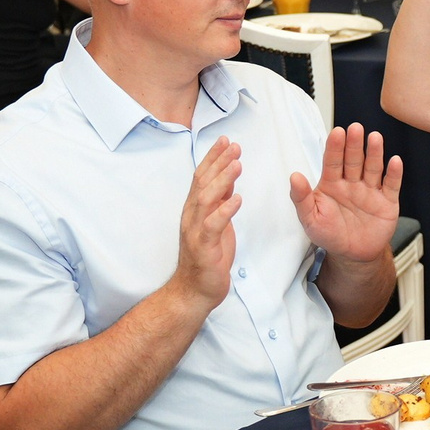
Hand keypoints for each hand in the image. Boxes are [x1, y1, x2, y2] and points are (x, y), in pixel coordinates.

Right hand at [171, 139, 240, 310]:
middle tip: (233, 145)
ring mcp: (195, 231)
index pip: (202, 176)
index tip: (226, 140)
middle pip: (203, 182)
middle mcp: (192, 216)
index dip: (213, 157)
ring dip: (222, 180)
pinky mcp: (203, 247)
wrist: (195, 289)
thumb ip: (220, 200)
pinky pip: (213, 225)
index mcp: (195, 208)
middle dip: (218, 162)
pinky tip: (237, 199)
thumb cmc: (207, 256)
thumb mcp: (217, 222)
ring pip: (206, 199)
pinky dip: (224, 211)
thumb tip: (228, 177)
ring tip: (237, 164)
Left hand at [292, 124, 402, 265]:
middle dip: (354, 145)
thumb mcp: (310, 219)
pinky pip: (391, 185)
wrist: (353, 255)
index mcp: (332, 184)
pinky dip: (394, 174)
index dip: (335, 147)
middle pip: (353, 160)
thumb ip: (302, 198)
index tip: (337, 133)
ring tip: (375, 138)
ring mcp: (370, 191)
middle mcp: (352, 183)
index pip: (333, 161)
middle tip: (356, 128)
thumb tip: (294, 176)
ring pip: (373, 168)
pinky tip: (394, 161)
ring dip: (374, 153)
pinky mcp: (387, 202)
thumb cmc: (329, 235)